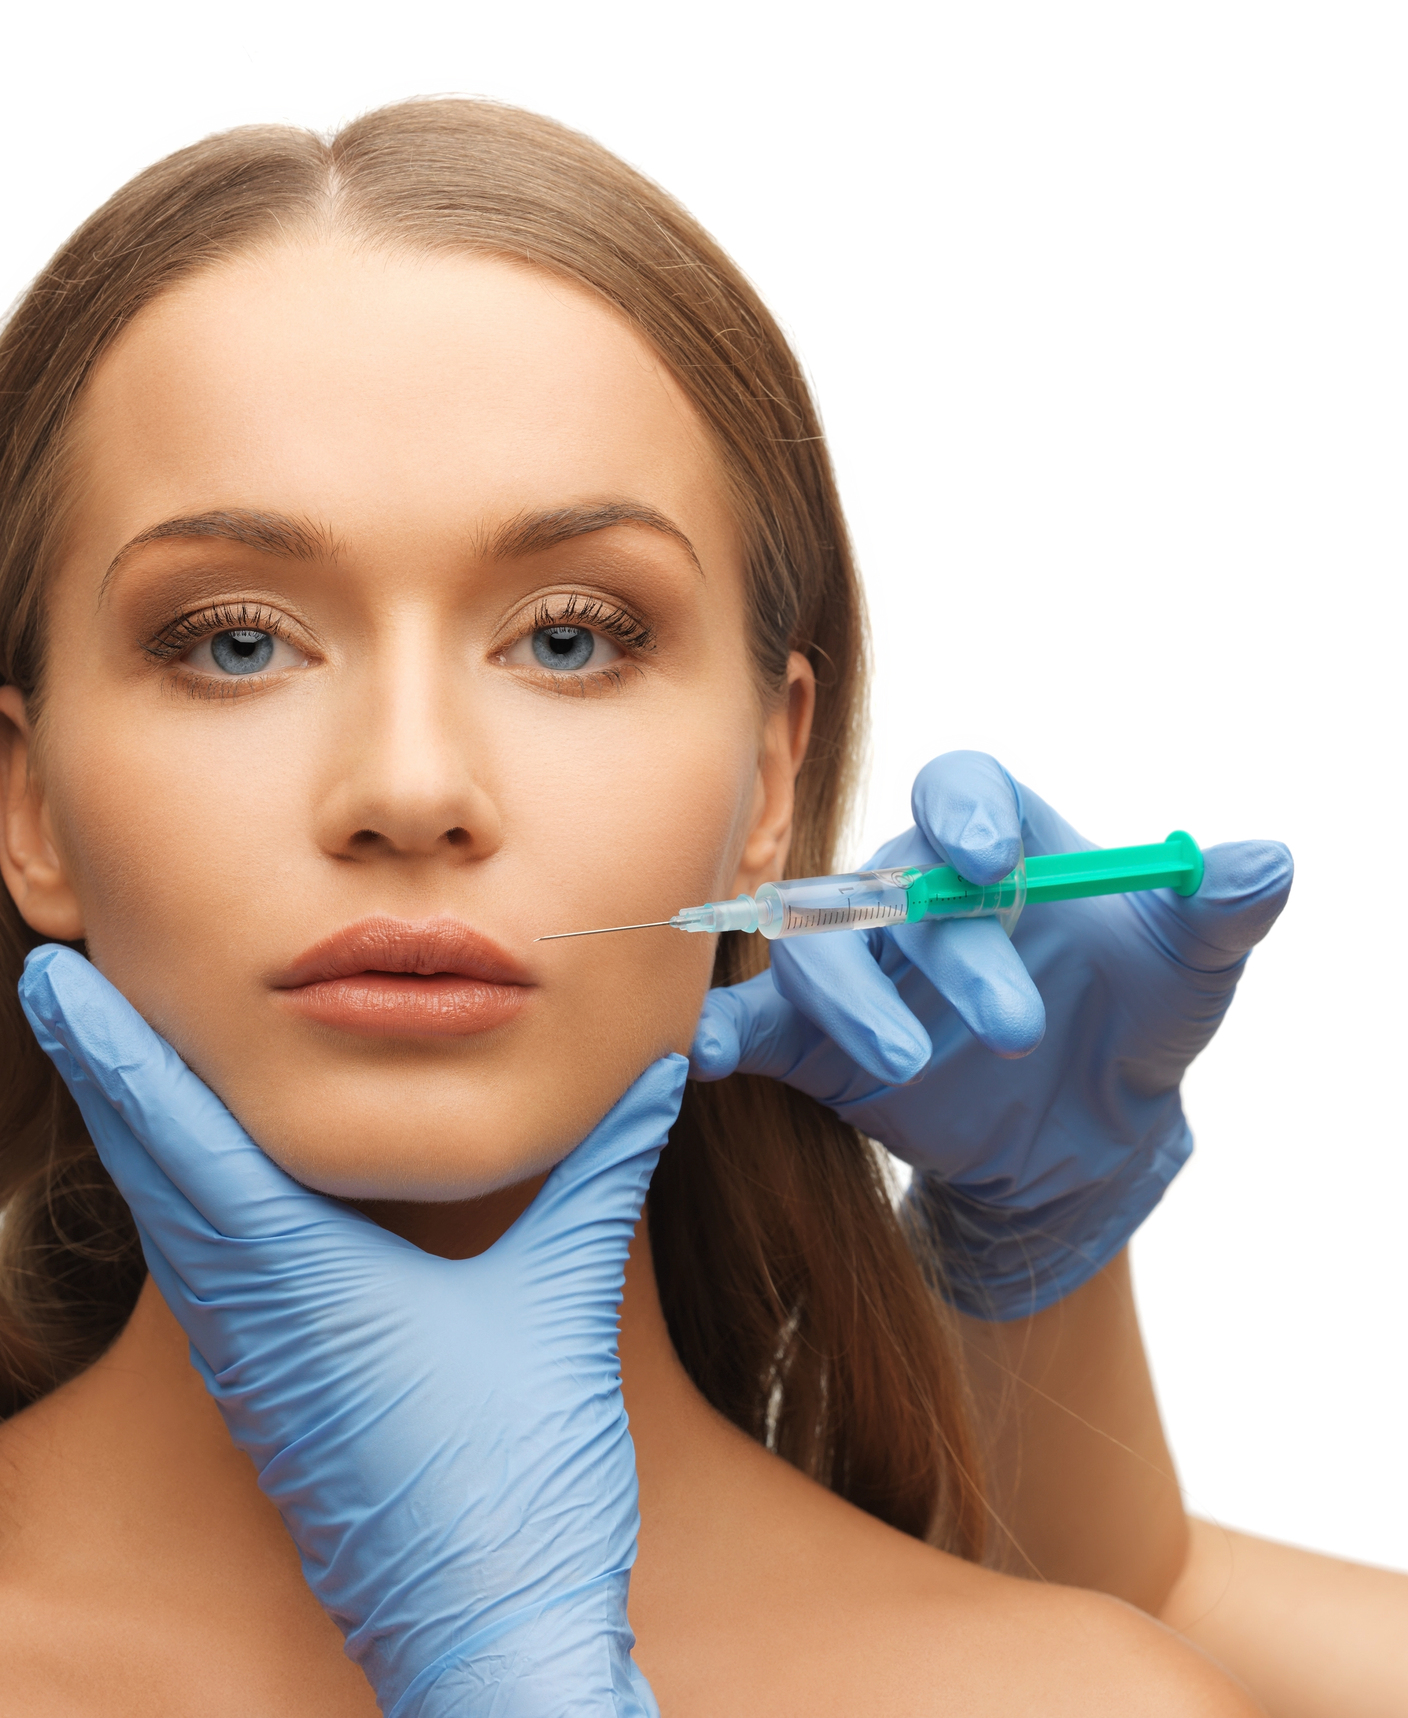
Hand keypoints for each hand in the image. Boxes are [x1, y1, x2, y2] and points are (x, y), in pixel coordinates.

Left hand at [19, 945, 684, 1717]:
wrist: (485, 1640)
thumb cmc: (515, 1485)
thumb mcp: (560, 1303)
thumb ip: (600, 1173)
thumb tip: (654, 1070)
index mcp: (298, 1274)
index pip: (181, 1131)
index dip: (114, 1043)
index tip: (51, 973)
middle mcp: (247, 1315)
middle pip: (146, 1166)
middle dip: (98, 1065)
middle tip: (48, 979)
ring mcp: (247, 1365)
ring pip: (163, 1223)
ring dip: (129, 1132)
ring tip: (104, 1056)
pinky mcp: (265, 1403)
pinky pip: (194, 1276)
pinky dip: (172, 1201)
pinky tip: (187, 1183)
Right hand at [690, 750, 1292, 1319]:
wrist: (1087, 1132)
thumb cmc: (1135, 1019)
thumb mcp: (1192, 969)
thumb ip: (1222, 911)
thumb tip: (1266, 863)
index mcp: (994, 844)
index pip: (960, 787)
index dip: (965, 812)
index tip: (995, 860)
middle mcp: (911, 889)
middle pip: (893, 882)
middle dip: (953, 952)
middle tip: (1021, 1031)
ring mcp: (859, 966)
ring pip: (816, 948)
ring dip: (855, 999)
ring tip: (911, 1064)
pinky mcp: (813, 1041)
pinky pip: (752, 1023)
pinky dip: (720, 1031)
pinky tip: (704, 1057)